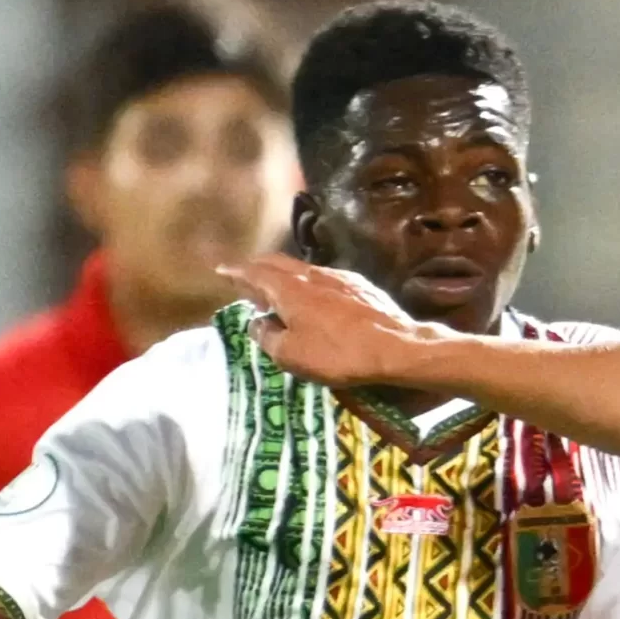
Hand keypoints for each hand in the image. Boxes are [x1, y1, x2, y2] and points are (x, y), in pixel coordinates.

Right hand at [218, 256, 461, 388]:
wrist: (397, 347)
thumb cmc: (338, 353)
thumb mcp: (292, 355)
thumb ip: (268, 337)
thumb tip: (258, 324)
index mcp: (289, 288)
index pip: (254, 272)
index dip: (236, 272)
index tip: (222, 270)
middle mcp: (312, 274)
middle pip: (278, 263)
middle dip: (258, 269)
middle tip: (246, 279)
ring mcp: (339, 277)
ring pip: (303, 269)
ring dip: (285, 277)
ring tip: (278, 292)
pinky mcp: (361, 286)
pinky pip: (324, 279)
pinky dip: (309, 285)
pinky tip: (314, 299)